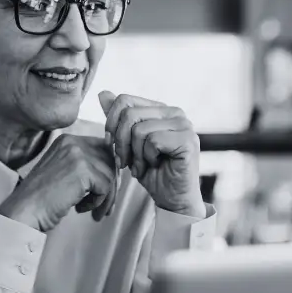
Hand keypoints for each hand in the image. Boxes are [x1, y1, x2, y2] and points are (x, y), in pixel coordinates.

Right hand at [0, 135, 117, 231]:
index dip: (107, 171)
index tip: (103, 190)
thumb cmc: (41, 198)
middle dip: (111, 186)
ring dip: (105, 197)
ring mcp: (78, 155)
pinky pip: (106, 187)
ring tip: (93, 211)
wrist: (24, 210)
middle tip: (104, 206)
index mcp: (67, 140)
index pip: (103, 149)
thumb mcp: (62, 172)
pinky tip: (81, 208)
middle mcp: (73, 142)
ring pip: (111, 175)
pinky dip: (98, 202)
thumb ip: (84, 166)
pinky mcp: (83, 171)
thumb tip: (115, 171)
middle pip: (110, 160)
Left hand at [98, 91, 203, 218]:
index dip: (111, 123)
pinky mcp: (187, 140)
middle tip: (125, 162)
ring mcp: (184, 125)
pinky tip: (155, 166)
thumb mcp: (128, 144)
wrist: (172, 199)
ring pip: (139, 129)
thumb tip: (103, 93)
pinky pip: (153, 141)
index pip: (124, 100)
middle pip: (129, 114)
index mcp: (160, 109)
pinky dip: (147, 158)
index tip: (111, 145)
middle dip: (121, 142)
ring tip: (142, 166)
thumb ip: (118, 119)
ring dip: (135, 154)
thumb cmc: (152, 172)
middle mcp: (175, 113)